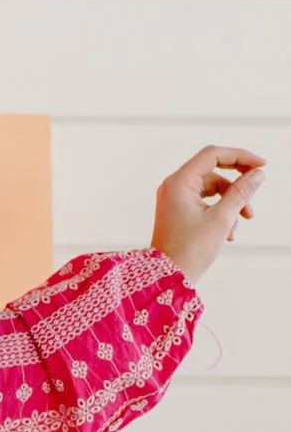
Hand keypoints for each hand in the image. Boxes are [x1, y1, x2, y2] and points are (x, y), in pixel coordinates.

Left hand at [151, 144, 264, 283]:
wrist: (168, 276)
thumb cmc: (191, 249)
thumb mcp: (223, 218)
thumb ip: (241, 192)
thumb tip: (258, 174)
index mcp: (178, 182)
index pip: (212, 155)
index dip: (240, 156)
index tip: (262, 165)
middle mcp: (173, 186)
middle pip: (213, 172)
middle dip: (237, 188)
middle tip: (252, 203)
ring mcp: (174, 198)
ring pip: (213, 191)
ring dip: (230, 206)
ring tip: (237, 229)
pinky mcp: (178, 210)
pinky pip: (205, 203)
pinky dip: (220, 214)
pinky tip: (228, 235)